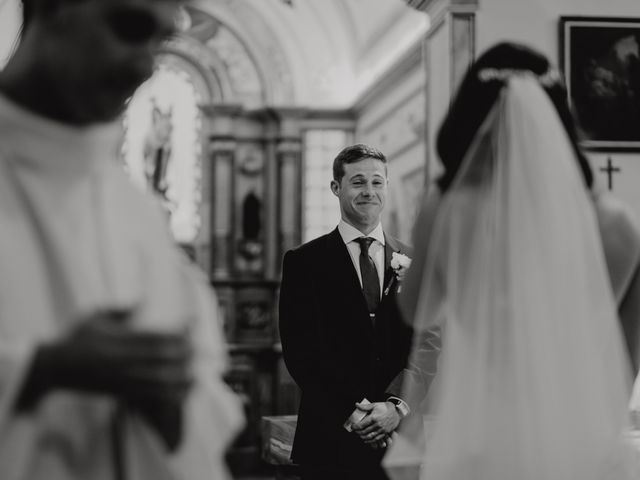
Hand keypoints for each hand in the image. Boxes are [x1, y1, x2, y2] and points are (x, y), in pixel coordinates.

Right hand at [17, 309, 192, 449]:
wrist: (55, 368)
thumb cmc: (75, 338)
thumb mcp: (95, 316)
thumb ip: (120, 309)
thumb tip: (142, 300)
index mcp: (121, 340)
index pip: (156, 337)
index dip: (177, 334)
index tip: (190, 328)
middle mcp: (124, 360)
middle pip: (163, 358)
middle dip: (184, 355)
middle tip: (197, 350)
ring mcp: (123, 378)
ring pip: (159, 380)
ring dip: (180, 377)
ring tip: (195, 373)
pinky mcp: (121, 391)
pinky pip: (149, 396)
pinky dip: (168, 396)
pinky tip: (181, 392)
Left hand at [351, 401, 399, 448]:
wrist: (396, 411)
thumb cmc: (385, 407)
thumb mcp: (374, 405)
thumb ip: (365, 407)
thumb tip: (356, 405)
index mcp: (374, 418)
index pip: (361, 425)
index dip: (355, 427)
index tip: (352, 427)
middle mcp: (377, 425)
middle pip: (365, 431)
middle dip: (358, 432)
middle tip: (355, 431)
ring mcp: (381, 429)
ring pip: (370, 436)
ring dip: (363, 437)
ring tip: (359, 435)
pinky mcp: (385, 432)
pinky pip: (376, 439)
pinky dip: (370, 441)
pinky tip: (366, 440)